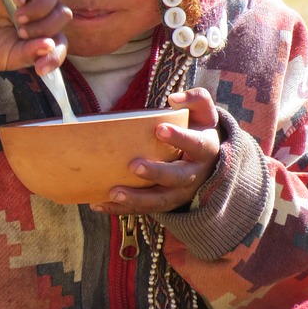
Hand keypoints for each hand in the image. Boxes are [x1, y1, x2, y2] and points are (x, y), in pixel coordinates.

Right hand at [0, 0, 71, 74]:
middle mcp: (38, 11)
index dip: (56, 54)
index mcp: (43, 31)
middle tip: (21, 34)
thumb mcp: (11, 58)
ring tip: (18, 19)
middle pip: (62, 11)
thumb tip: (50, 45)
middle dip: (46, 27)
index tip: (40, 69)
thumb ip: (31, 53)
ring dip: (40, 8)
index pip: (62, 38)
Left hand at [90, 88, 220, 214]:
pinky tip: (100, 204)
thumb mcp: (204, 112)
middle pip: (176, 177)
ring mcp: (180, 193)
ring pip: (159, 200)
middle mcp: (194, 175)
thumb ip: (195, 99)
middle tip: (133, 165)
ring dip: (136, 199)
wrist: (208, 160)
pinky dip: (122, 209)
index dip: (179, 138)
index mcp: (204, 150)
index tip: (159, 129)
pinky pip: (143, 209)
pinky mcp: (165, 203)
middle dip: (155, 173)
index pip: (195, 144)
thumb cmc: (198, 129)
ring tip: (113, 192)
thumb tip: (173, 99)